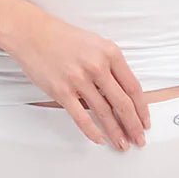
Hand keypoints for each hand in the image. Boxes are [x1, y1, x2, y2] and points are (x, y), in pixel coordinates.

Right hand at [0, 5, 150, 148]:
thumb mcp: (96, 44)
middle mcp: (97, 66)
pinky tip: (99, 139)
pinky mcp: (61, 91)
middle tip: (139, 139)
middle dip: (133, 126)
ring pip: (104, 113)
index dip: (142, 109)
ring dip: (116, 133)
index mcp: (110, 53)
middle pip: (123, 104)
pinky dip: (92, 131)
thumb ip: (111, 66)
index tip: (145, 122)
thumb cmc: (63, 38)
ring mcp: (79, 80)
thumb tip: (123, 93)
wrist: (33, 33)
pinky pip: (81, 117)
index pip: (133, 88)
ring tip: (122, 144)